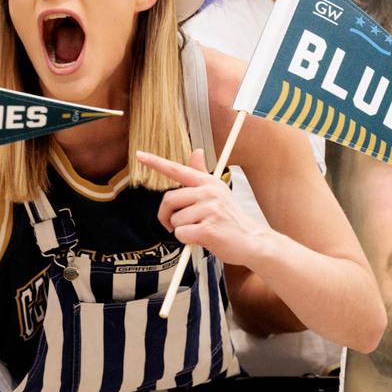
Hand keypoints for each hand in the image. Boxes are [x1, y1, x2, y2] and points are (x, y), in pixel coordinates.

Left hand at [138, 148, 272, 266]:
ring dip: (181, 230)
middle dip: (166, 216)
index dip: (156, 162)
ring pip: (175, 220)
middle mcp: (208, 192)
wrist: (251, 240)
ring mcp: (210, 210)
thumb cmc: (230, 217)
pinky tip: (202, 239)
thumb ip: (201, 174)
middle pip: (169, 200)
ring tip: (198, 230)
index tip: (140, 155)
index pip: (177, 169)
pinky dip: (187, 241)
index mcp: (207, 182)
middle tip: (174, 224)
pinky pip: (182, 234)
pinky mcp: (209, 229)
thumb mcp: (217, 191)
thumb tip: (196, 150)